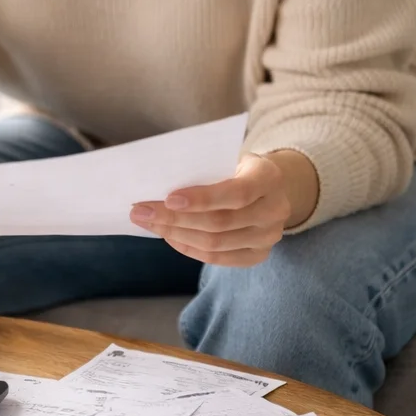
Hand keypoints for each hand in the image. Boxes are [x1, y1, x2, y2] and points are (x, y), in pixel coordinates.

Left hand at [128, 151, 315, 267]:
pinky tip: (169, 236)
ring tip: (148, 223)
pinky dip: (188, 248)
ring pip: (215, 244)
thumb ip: (203, 168)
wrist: (269, 187)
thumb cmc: (238, 167)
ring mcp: (268, 237)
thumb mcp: (228, 157)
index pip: (237, 193)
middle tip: (140, 211)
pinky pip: (218, 259)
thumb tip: (157, 182)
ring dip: (175, 234)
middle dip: (174, 218)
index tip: (168, 198)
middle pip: (220, 223)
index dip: (202, 199)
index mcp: (269, 177)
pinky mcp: (258, 255)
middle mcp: (275, 210)